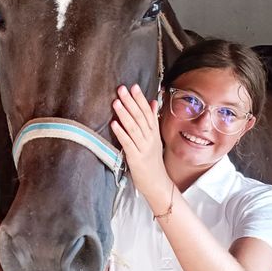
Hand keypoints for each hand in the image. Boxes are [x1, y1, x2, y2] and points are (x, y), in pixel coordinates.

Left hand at [111, 84, 170, 202]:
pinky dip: (121, 133)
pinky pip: (128, 143)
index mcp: (154, 133)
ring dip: (124, 114)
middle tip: (122, 89)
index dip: (140, 99)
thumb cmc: (153, 161)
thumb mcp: (154, 139)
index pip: (147, 112)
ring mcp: (143, 148)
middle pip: (140, 117)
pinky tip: (114, 124)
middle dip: (131, 102)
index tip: (134, 86)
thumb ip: (153, 121)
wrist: (157, 183)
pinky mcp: (136, 158)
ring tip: (116, 102)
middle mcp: (150, 139)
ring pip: (134, 128)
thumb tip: (152, 102)